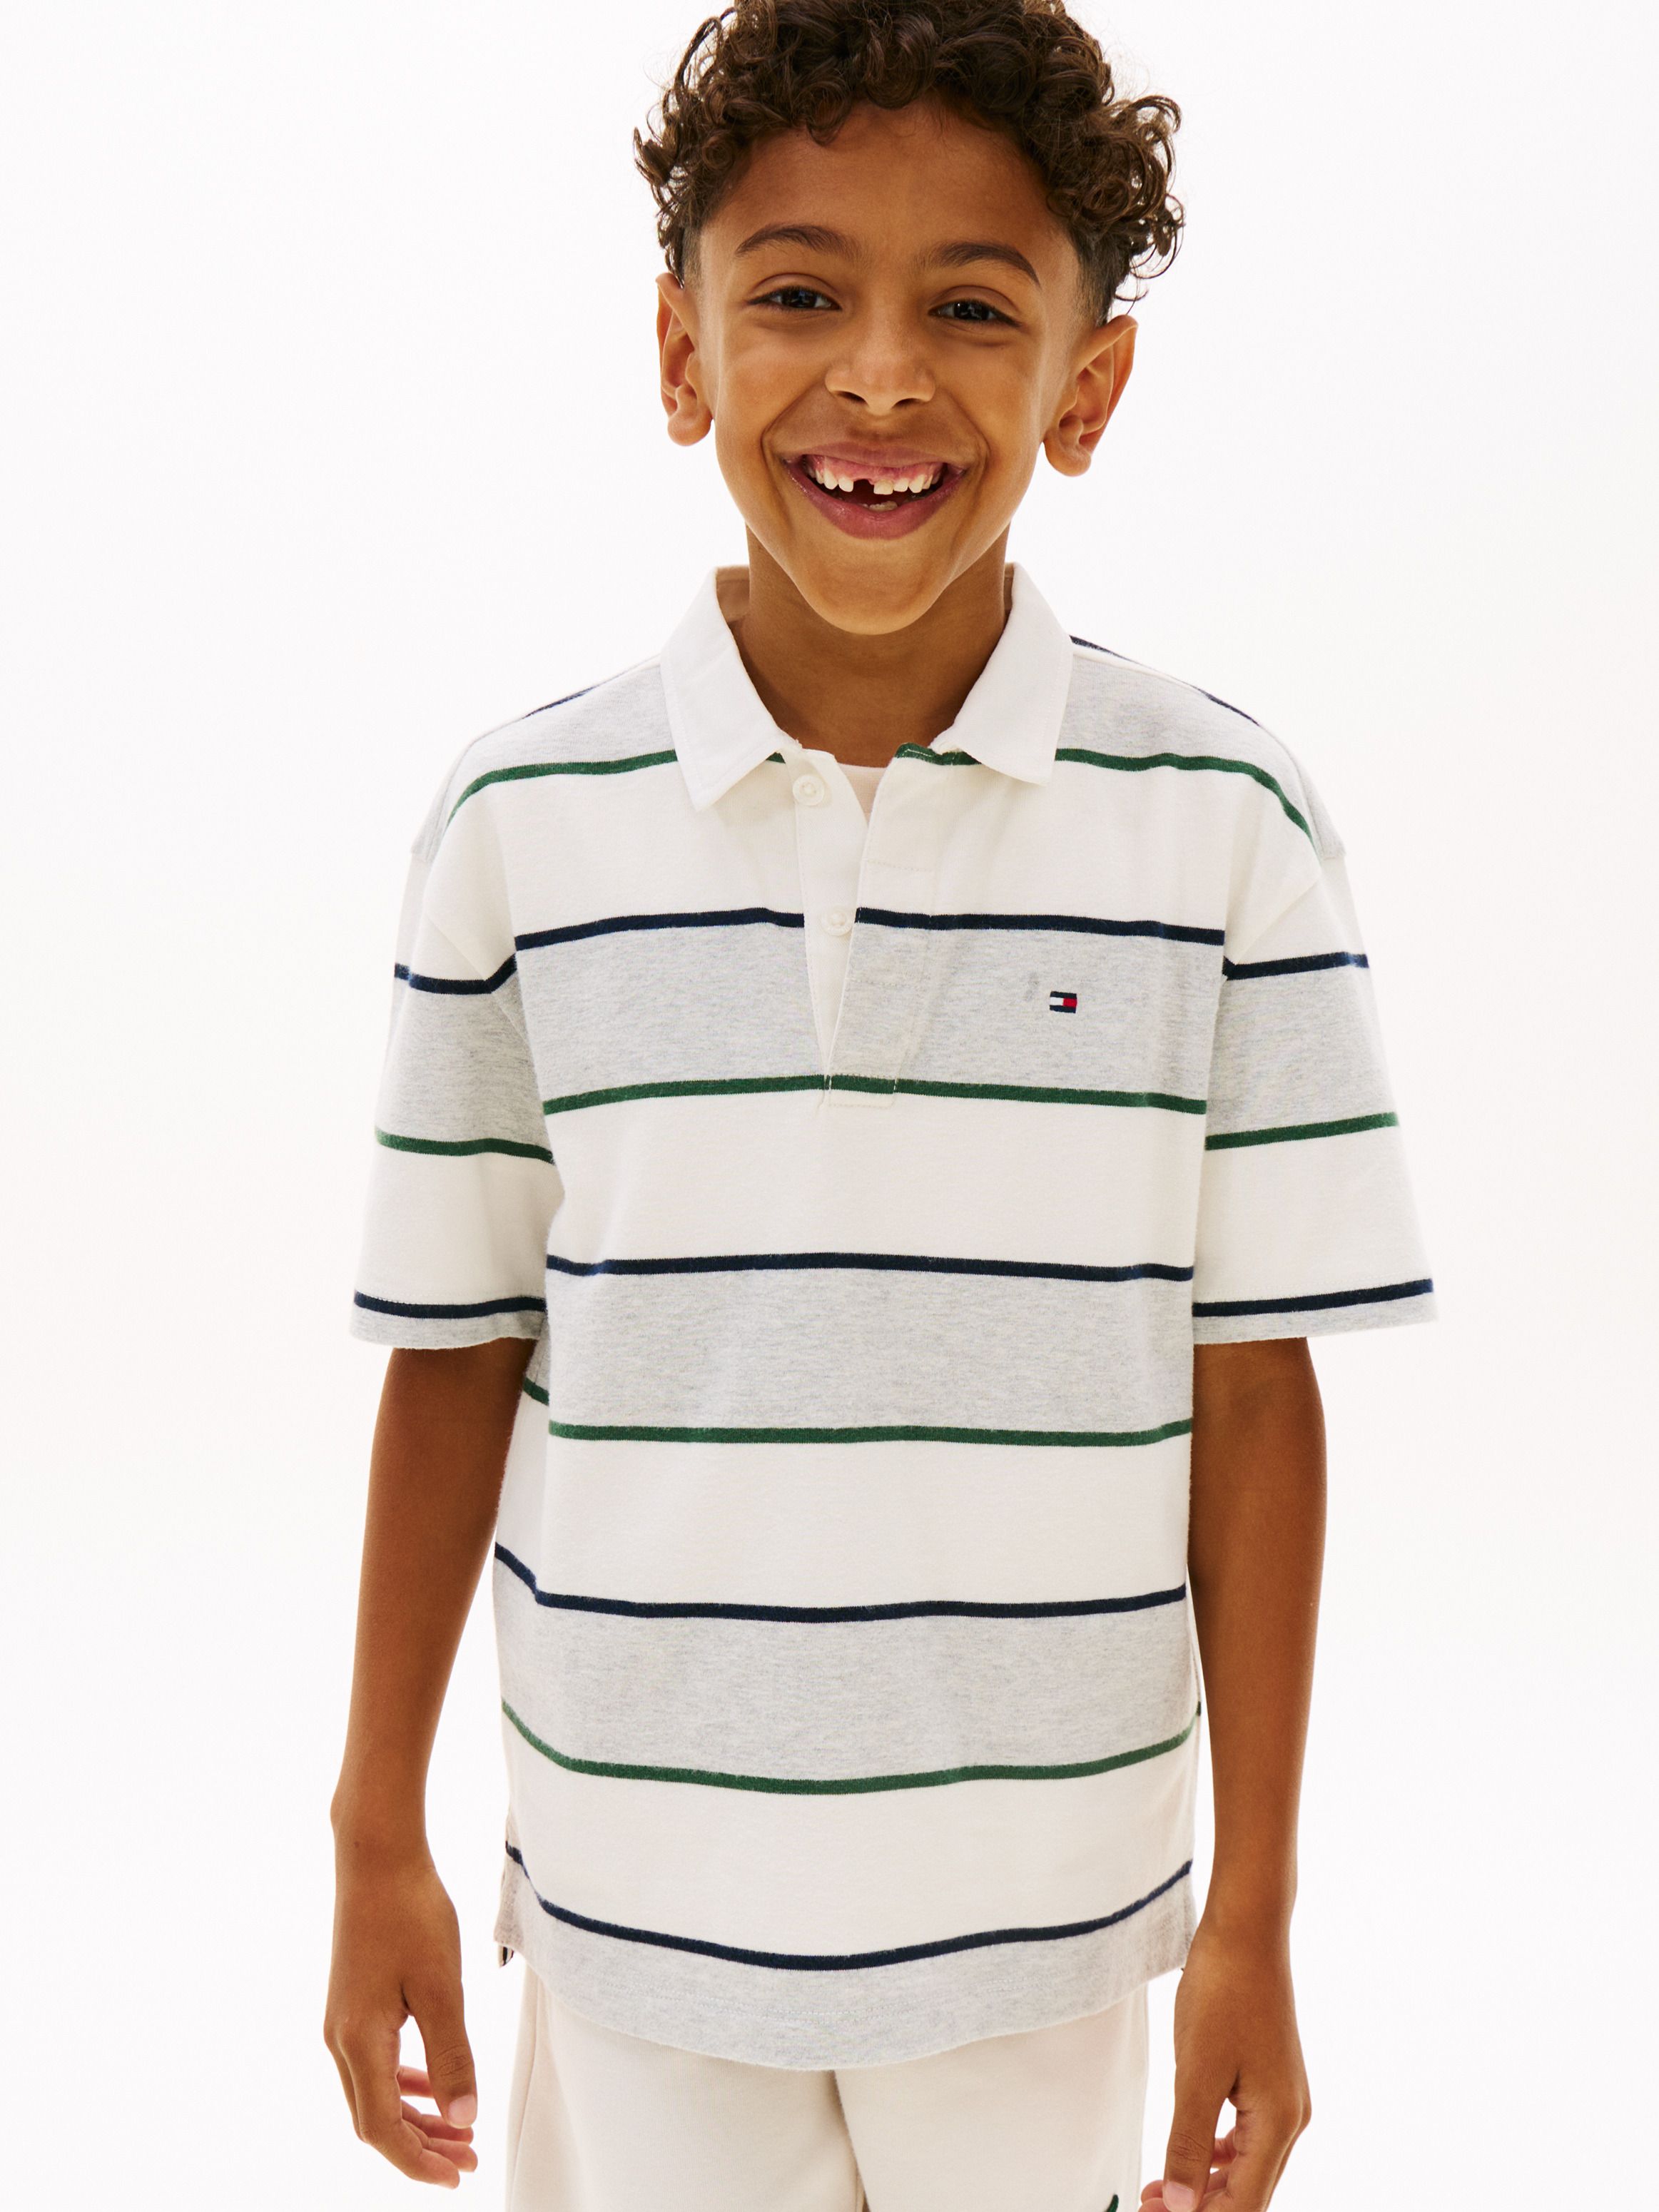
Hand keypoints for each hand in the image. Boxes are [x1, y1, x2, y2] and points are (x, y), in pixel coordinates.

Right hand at [324, 1840, 479, 2187]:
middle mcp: (341, 2039)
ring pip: (375, 2093)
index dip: (419, 2160)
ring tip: (458, 2131)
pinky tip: (432, 2086)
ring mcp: (342, 2022)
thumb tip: (463, 2118)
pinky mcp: (352, 2004)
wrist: (376, 1857)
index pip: (383, 2129)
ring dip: (415, 2118)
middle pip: (375, 2119)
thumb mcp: (442, 1987)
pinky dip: (405, 2085)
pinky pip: (375, 2063)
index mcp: (359, 2042)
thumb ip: (452, 2056)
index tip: (458, 2174)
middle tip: (468, 2158)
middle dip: (421, 2146)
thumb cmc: (409, 1912)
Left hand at [1140, 1914, 1310, 2210]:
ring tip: (1157, 2188)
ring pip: (1247, 2166)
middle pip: (1248, 2191)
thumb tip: (1178, 2205)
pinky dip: (1216, 2154)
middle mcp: (1290, 2118)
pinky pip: (1246, 2137)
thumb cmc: (1223, 1993)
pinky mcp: (1271, 2081)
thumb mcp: (1196, 2073)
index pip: (1244, 2204)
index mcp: (1278, 2123)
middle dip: (1200, 2206)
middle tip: (1147, 2205)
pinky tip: (1190, 2156)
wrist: (1246, 1932)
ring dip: (1205, 2183)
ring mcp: (1283, 2099)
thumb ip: (1187, 2143)